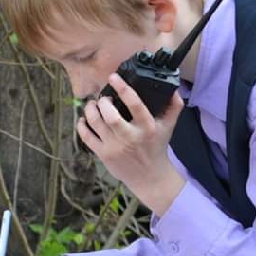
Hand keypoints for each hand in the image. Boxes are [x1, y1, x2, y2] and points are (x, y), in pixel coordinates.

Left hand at [78, 73, 185, 213]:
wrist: (150, 177)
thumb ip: (173, 106)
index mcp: (147, 128)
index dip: (122, 89)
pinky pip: (86, 137)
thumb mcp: (169, 127)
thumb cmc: (157, 148)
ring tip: (93, 105)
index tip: (113, 77)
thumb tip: (174, 88)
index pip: (135, 105)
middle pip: (110, 116)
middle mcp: (130, 137)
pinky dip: (82, 124)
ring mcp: (115, 147)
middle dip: (103, 102)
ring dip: (90, 109)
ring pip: (95, 123)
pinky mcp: (103, 154)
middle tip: (103, 98)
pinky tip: (85, 119)